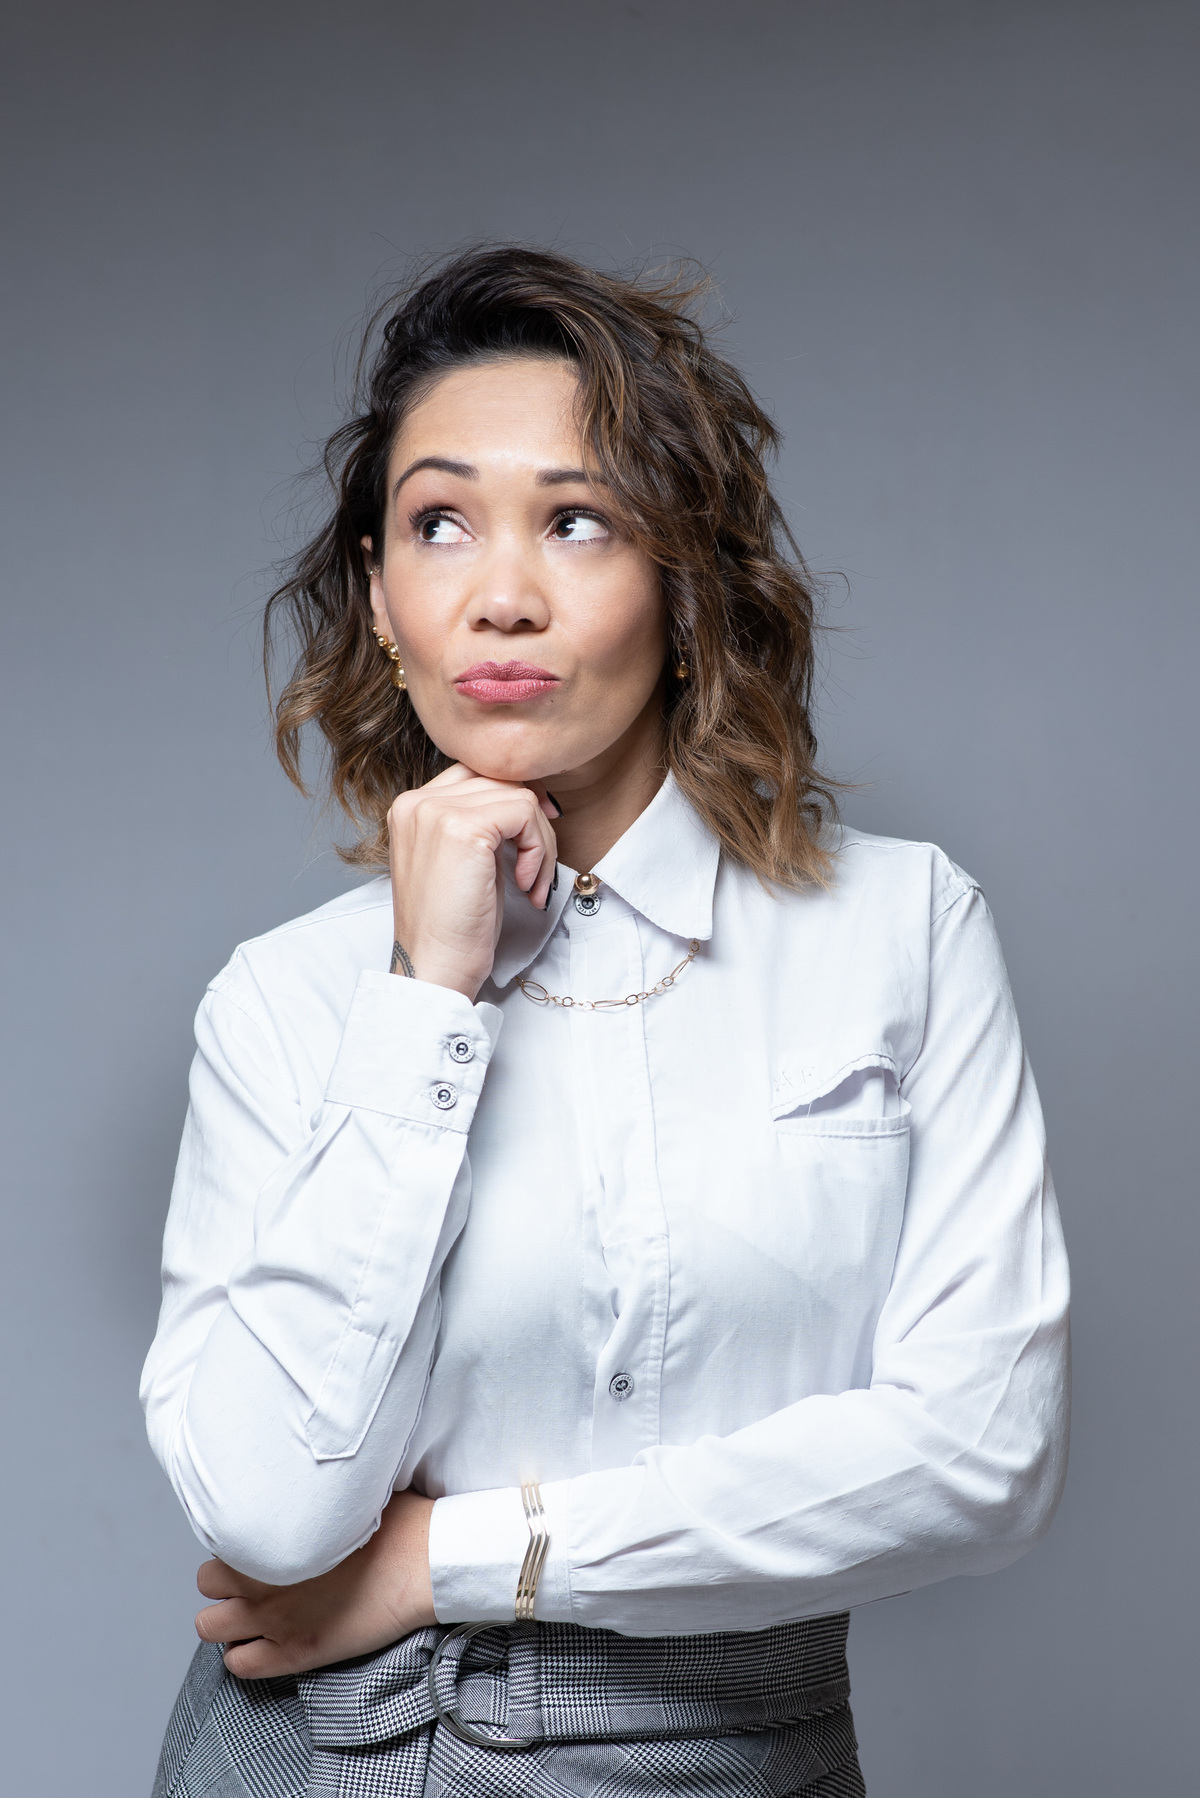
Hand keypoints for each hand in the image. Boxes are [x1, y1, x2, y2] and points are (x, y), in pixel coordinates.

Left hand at [194, 1489, 436, 1677]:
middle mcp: (261, 1579)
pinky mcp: (296, 1653)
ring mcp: (275, 1620)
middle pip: (206, 1584)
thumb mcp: (347, 1493)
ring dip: (227, 1619)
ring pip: (209, 1627)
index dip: (239, 1546)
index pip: (221, 1539)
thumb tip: (303, 1483)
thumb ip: (310, 1498)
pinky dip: (245, 1655)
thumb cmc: (395, 1523)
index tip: (259, 1547)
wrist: (424, 1563)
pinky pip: (239, 1665)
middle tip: (254, 1579)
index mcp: (269, 1535)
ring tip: (256, 1612)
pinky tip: (268, 1642)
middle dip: (225, 1581)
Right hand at [387, 763, 559, 998]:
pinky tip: (525, 884)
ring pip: (519, 795)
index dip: (514, 799)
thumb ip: (479, 821)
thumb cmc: (452, 925)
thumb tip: (528, 795)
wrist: (435, 967)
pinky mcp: (463, 829)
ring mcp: (436, 811)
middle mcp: (417, 801)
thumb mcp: (462, 859)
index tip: (534, 835)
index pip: (476, 773)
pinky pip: (525, 812)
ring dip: (540, 842)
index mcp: (410, 807)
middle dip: (533, 824)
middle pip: (500, 779)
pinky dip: (538, 849)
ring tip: (531, 883)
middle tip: (535, 870)